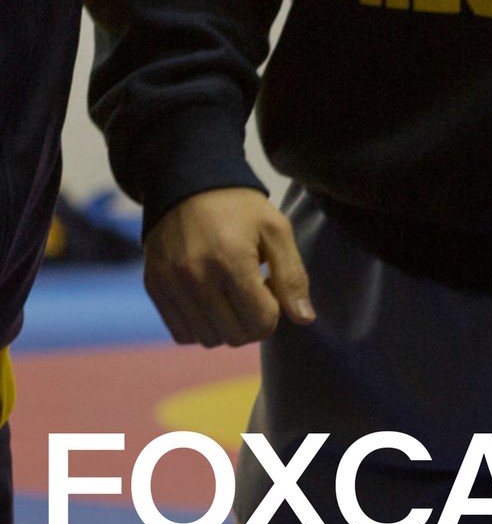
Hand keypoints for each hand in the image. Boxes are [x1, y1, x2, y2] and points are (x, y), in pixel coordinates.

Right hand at [143, 187, 313, 347]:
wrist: (189, 183)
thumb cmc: (239, 207)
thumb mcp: (276, 229)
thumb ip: (292, 275)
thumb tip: (305, 319)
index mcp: (232, 261)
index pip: (260, 323)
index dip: (273, 310)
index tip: (268, 284)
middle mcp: (196, 277)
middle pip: (236, 336)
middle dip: (252, 320)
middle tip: (251, 288)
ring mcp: (171, 285)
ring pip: (209, 340)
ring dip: (227, 326)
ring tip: (229, 292)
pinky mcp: (155, 288)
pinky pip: (182, 334)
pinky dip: (201, 326)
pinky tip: (209, 299)